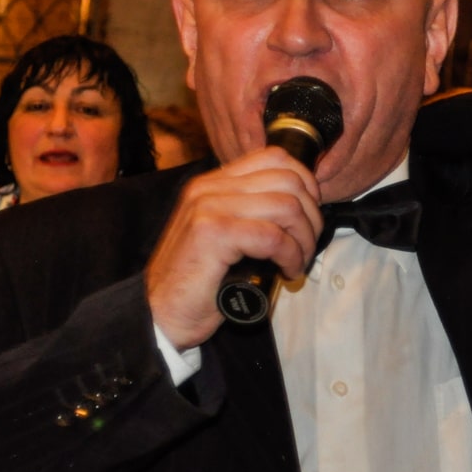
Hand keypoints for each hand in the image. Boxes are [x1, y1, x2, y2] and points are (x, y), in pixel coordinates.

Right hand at [145, 147, 322, 349]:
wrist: (160, 313)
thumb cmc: (197, 281)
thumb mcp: (224, 234)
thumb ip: (249, 212)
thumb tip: (301, 207)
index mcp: (212, 183)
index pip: (274, 157)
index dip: (304, 184)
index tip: (307, 217)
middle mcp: (208, 188)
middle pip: (288, 179)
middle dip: (311, 215)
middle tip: (306, 245)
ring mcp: (209, 208)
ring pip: (287, 206)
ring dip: (304, 238)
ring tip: (296, 261)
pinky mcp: (213, 234)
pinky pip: (273, 236)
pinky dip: (291, 255)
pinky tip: (287, 271)